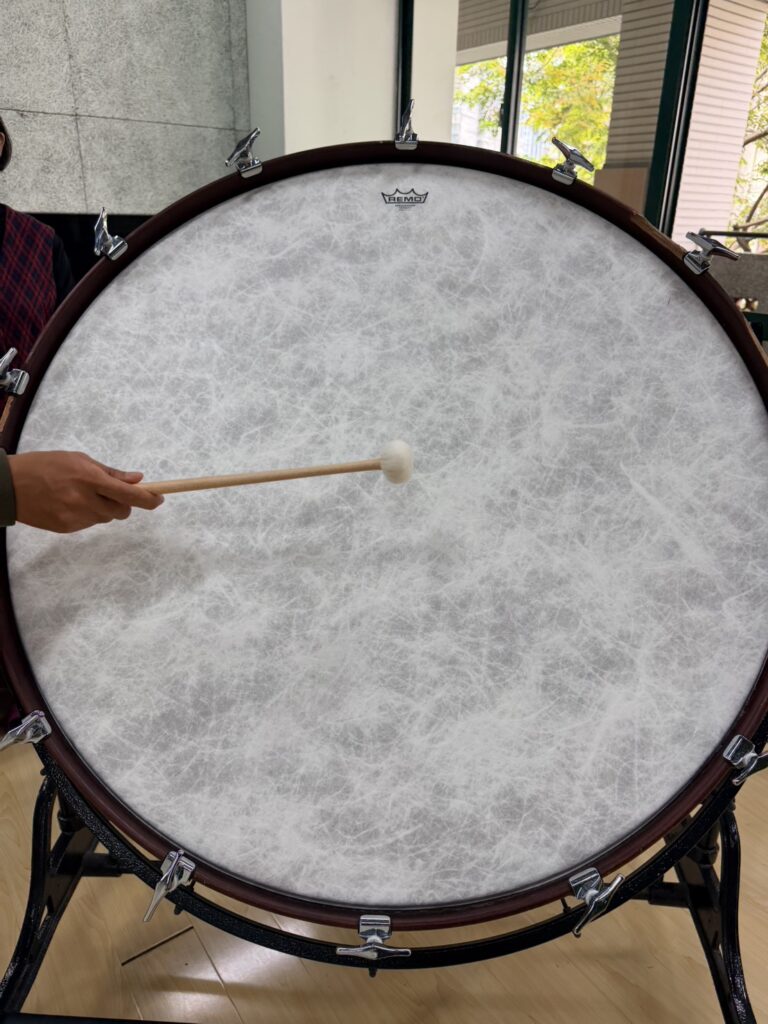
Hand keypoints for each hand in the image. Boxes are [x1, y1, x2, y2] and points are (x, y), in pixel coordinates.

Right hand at [8, 451, 163, 532]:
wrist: (10, 486)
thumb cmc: (45, 465)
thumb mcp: (78, 459)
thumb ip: (110, 472)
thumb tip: (138, 479)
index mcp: (89, 478)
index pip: (129, 495)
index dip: (149, 499)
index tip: (160, 499)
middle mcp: (84, 500)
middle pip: (122, 511)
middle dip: (124, 504)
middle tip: (113, 493)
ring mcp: (75, 517)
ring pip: (106, 518)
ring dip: (105, 509)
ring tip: (83, 495)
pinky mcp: (67, 528)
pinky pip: (89, 524)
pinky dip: (88, 515)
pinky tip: (70, 504)